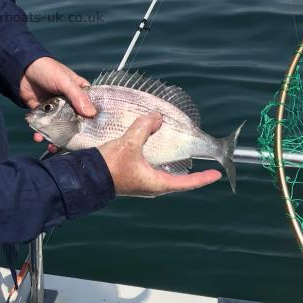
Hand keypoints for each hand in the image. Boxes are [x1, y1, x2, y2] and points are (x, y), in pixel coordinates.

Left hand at [20, 57, 95, 146]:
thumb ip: (77, 96)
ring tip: (52, 146)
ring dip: (56, 138)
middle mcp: (70, 103)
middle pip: (76, 122)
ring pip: (60, 127)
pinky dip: (42, 134)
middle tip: (73, 147)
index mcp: (80, 93)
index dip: (94, 122)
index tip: (96, 136)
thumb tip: (91, 114)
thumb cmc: (47, 70)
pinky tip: (38, 137)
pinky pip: (44, 127)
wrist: (22, 69)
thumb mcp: (65, 81)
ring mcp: (56, 109)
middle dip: (74, 135)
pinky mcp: (43, 114)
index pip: (91, 109)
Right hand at [99, 112, 221, 196]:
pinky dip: (157, 161)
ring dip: (172, 165)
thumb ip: (145, 128)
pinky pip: (151, 170)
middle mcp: (151, 186)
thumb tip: (157, 117)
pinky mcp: (132, 178)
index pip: (187, 182)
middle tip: (201, 164)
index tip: (216, 174)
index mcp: (157, 183)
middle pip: (177, 179)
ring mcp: (141, 183)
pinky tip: (154, 151)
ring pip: (163, 174)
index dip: (203, 178)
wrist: (86, 176)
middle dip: (189, 171)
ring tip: (179, 154)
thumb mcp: (129, 144)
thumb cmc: (109, 166)